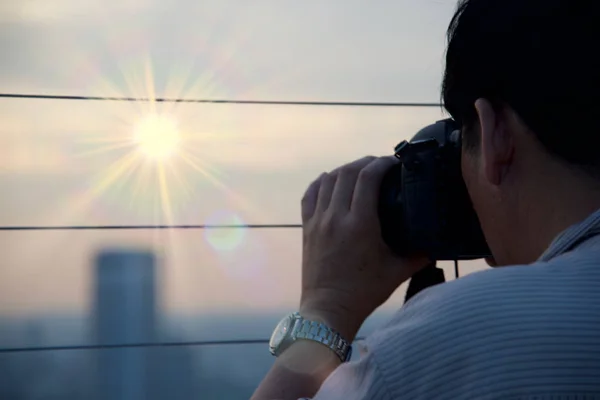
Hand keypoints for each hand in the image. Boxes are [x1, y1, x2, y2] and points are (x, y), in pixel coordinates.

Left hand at [299, 156, 429, 340]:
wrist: (328, 310)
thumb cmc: (364, 292)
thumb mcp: (397, 272)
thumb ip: (420, 254)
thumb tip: (437, 242)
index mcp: (360, 223)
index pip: (368, 177)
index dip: (382, 163)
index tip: (394, 163)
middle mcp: (336, 217)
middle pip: (348, 172)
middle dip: (365, 162)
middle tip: (380, 164)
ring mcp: (318, 221)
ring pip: (328, 180)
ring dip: (345, 169)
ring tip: (359, 171)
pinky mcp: (307, 228)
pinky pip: (310, 194)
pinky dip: (321, 182)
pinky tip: (330, 180)